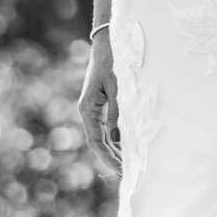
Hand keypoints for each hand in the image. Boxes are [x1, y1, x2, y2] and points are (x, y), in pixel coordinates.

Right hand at [77, 37, 120, 170]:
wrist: (107, 43)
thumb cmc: (112, 62)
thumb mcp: (117, 87)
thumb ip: (117, 112)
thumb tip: (117, 138)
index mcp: (87, 109)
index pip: (96, 141)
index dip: (108, 158)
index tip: (120, 170)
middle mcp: (88, 111)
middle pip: (98, 142)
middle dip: (112, 158)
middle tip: (128, 173)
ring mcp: (93, 109)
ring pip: (102, 136)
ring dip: (114, 150)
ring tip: (128, 165)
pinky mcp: (99, 105)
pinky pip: (106, 127)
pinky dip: (115, 138)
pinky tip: (126, 147)